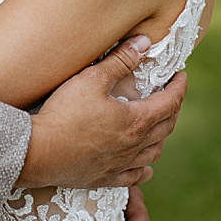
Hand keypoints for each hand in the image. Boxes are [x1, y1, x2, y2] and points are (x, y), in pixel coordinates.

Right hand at [18, 35, 185, 188]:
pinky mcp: (106, 177)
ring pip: (154, 152)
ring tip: (159, 127)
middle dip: (172, 109)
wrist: (39, 152)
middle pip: (166, 126)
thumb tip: (144, 43)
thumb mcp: (91, 80)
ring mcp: (122, 163)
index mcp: (137, 120)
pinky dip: (144, 169)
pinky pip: (135, 177)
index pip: (170, 102)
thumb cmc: (64, 114)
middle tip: (170, 96)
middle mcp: (135, 144)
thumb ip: (120, 61)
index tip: (181, 77)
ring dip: (162, 137)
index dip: (178, 87)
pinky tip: (144, 166)